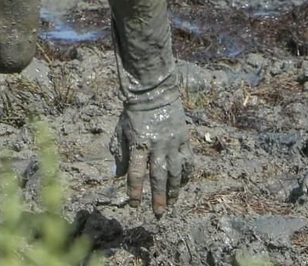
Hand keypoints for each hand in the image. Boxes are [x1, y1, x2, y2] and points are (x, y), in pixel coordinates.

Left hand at [110, 92, 191, 215]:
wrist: (154, 93)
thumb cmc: (134, 113)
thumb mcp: (121, 132)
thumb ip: (121, 154)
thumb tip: (119, 176)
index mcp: (139, 144)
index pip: (136, 173)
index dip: (135, 190)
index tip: (135, 203)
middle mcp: (157, 146)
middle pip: (158, 176)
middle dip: (158, 197)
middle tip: (158, 213)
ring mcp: (172, 143)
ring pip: (175, 171)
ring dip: (174, 189)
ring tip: (172, 202)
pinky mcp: (183, 138)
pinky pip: (188, 160)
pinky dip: (187, 173)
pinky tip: (184, 182)